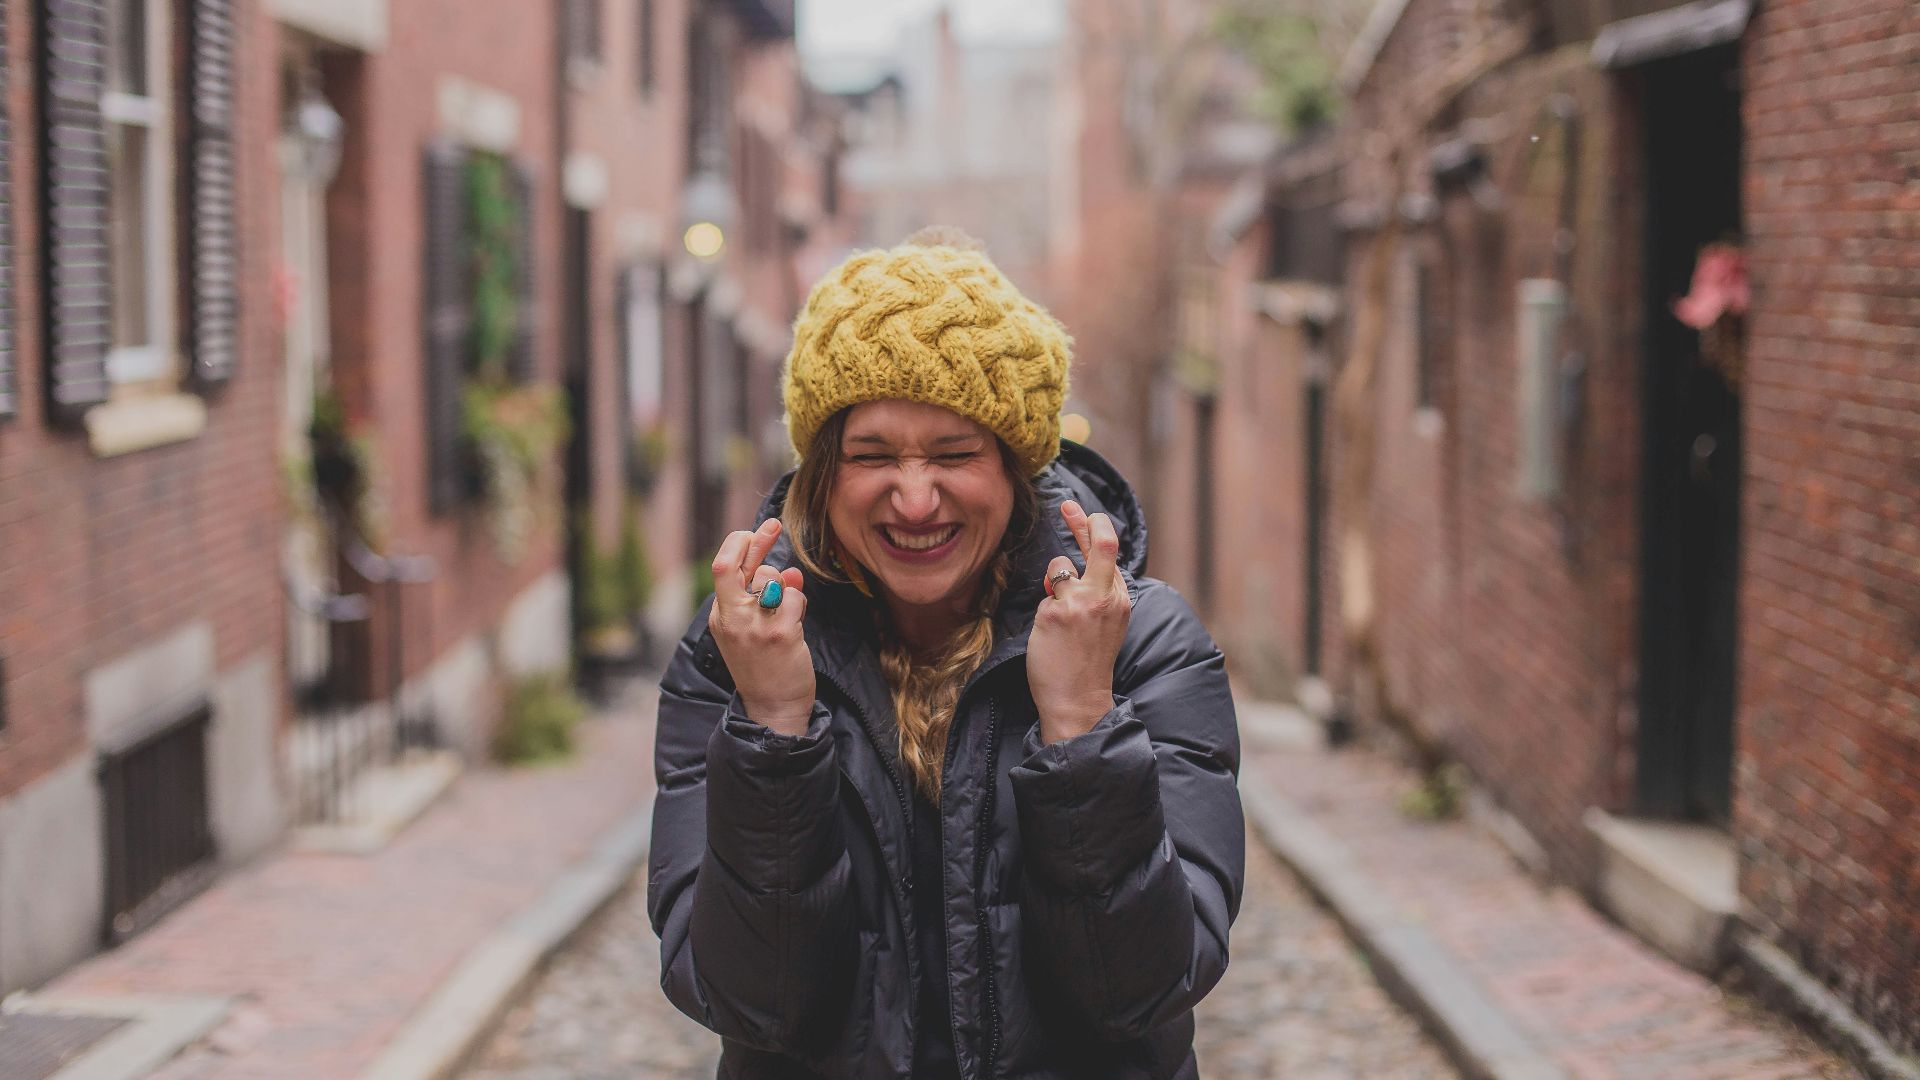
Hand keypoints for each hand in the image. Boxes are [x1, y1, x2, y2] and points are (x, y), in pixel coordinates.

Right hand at [706, 520, 814, 735]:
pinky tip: (797, 623)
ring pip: (772, 578)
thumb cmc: (765, 668)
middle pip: (730, 564)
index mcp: (721, 617)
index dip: (739, 544)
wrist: (773, 709)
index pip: (721, 568)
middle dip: (756, 540)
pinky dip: (799, 604)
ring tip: (789, 612)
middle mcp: (732, 619)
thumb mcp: (753, 630)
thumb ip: (764, 598)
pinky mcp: (780, 634)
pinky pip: (793, 597)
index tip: (756, 531)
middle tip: (773, 525)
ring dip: (786, 586)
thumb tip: (788, 571)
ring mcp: (754, 626)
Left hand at [1027, 501, 1131, 743]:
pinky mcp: (1054, 613)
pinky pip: (1042, 597)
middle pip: (1100, 542)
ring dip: (1052, 582)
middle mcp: (1105, 596)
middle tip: (1068, 506)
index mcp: (1120, 599)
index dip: (1093, 527)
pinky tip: (1050, 637)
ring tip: (1058, 616)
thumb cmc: (1088, 663)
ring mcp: (1080, 603)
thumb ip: (1097, 592)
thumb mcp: (1107, 623)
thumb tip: (1071, 563)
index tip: (1080, 512)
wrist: (1079, 701)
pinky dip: (1043, 612)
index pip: (1110, 551)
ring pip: (1059, 566)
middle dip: (1083, 520)